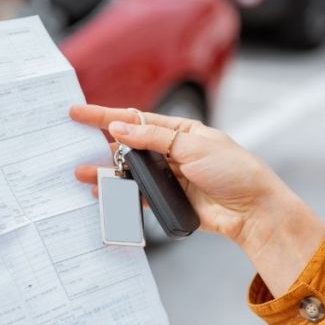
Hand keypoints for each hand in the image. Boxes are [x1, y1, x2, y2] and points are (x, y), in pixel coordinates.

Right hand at [71, 104, 324, 294]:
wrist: (253, 211)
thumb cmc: (234, 172)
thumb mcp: (193, 146)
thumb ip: (154, 138)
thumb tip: (120, 128)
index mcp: (179, 131)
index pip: (135, 119)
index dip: (104, 115)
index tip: (77, 112)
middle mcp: (170, 152)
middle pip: (127, 145)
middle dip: (98, 144)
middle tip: (71, 143)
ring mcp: (168, 177)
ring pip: (128, 171)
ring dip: (105, 172)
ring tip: (81, 173)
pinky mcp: (167, 200)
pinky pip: (136, 195)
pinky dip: (119, 194)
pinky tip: (103, 193)